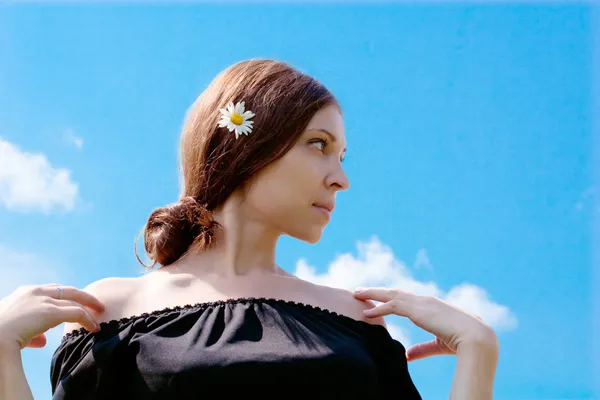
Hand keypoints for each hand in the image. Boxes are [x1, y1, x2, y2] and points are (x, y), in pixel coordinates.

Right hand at [0, 283, 104, 350]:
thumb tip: (42, 341)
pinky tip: (94, 328)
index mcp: (24, 293)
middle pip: (67, 290)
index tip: (73, 302)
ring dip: (89, 308)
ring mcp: (44, 301)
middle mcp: (35, 292)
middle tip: (95, 303)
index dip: (64, 296)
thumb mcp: (14, 329)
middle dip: (83, 296)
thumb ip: (32, 333)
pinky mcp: (51, 312)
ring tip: (99, 315)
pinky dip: (88, 320)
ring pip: (75, 301)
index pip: (50, 290)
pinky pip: (77, 314)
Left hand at [354, 287, 497, 361]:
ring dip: (372, 293)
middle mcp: (425, 301)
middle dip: (377, 291)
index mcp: (431, 306)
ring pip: (391, 295)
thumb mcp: (438, 345)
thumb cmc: (462, 342)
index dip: (390, 298)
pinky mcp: (418, 310)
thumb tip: (407, 355)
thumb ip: (422, 349)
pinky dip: (378, 308)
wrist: (476, 338)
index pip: (406, 298)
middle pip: (395, 292)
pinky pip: (393, 306)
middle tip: (360, 290)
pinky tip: (366, 312)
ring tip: (356, 293)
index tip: (377, 298)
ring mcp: (421, 303)